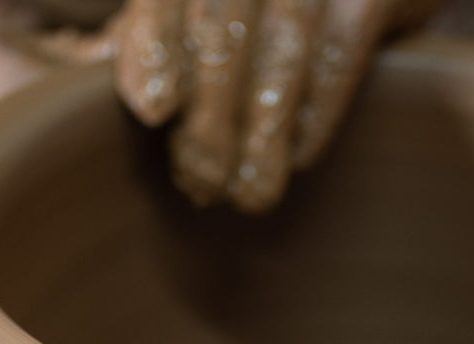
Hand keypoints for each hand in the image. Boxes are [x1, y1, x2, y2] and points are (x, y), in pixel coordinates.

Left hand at [110, 0, 438, 212]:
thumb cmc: (251, 5)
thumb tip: (132, 102)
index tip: (155, 112)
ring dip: (265, 130)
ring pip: (286, 44)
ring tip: (252, 195)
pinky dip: (321, 110)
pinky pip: (341, 52)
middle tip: (204, 184)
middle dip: (212, 115)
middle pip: (224, 26)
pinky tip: (301, 157)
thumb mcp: (188, 7)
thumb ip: (151, 37)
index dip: (157, 47)